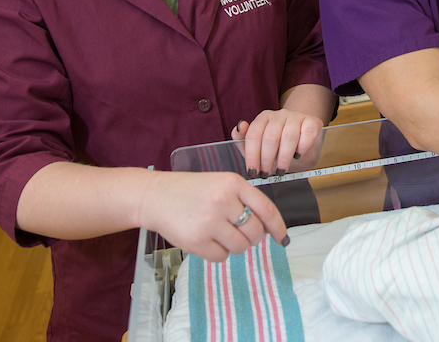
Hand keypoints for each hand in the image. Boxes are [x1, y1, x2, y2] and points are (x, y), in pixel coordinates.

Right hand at [136, 171, 287, 261]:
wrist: (155, 196)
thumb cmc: (190, 190)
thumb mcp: (220, 183)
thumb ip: (243, 200)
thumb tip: (267, 227)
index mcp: (233, 183)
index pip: (266, 209)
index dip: (278, 227)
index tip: (283, 238)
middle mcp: (223, 201)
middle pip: (255, 232)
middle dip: (251, 237)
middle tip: (237, 232)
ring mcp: (209, 221)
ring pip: (240, 247)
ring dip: (233, 245)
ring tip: (217, 233)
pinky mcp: (196, 241)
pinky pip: (222, 256)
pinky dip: (217, 252)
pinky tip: (204, 238)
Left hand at [232, 109, 323, 177]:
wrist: (302, 140)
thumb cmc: (277, 145)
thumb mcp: (258, 146)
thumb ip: (243, 140)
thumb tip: (239, 127)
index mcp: (263, 118)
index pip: (254, 134)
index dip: (252, 155)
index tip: (252, 171)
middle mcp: (280, 114)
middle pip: (270, 136)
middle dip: (266, 159)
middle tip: (266, 173)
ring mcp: (297, 116)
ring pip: (289, 136)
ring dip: (284, 157)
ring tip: (280, 169)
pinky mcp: (312, 121)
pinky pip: (308, 132)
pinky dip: (303, 146)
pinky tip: (298, 155)